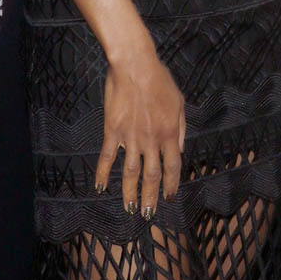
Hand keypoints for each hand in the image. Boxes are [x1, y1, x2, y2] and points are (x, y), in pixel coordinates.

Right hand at [95, 32, 185, 218]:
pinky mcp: (112, 131)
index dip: (171, 184)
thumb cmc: (160, 80)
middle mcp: (151, 139)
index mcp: (169, 133)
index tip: (169, 197)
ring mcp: (130, 137)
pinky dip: (103, 174)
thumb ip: (180, 129)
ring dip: (130, 193)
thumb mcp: (179, 102)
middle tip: (148, 214)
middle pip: (152, 175)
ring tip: (130, 209)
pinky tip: (101, 188)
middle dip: (150, 197)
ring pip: (131, 172)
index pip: (172, 166)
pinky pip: (107, 157)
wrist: (135, 65)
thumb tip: (179, 150)